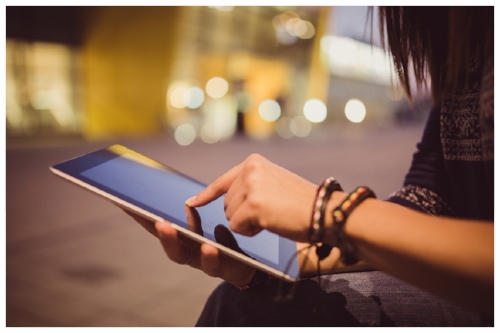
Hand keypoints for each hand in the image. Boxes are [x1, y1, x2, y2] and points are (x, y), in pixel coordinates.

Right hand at [124, 206, 255, 286]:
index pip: (159, 228)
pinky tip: (216, 240)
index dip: (142, 218)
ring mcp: (206, 263)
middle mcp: (191, 253)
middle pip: (173, 248)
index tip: (127, 205)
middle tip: (161, 223)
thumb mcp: (210, 221)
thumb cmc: (224, 240)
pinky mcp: (225, 269)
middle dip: (166, 237)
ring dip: (197, 252)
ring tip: (194, 239)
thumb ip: (197, 213)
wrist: (249, 262)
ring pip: (194, 259)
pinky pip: (219, 263)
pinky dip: (215, 254)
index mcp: (183, 239)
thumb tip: (187, 202)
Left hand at [186, 154, 317, 242]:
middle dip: (243, 214)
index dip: (207, 195)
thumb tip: (229, 199)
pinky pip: (238, 226)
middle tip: (270, 212)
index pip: (223, 180)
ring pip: (231, 216)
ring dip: (249, 222)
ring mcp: (251, 185)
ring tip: (273, 215)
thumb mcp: (274, 182)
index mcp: (254, 162)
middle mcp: (250, 169)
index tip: (192, 202)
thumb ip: (251, 184)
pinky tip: (271, 222)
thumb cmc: (302, 203)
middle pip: (227, 203)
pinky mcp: (253, 204)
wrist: (323, 211)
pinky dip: (252, 231)